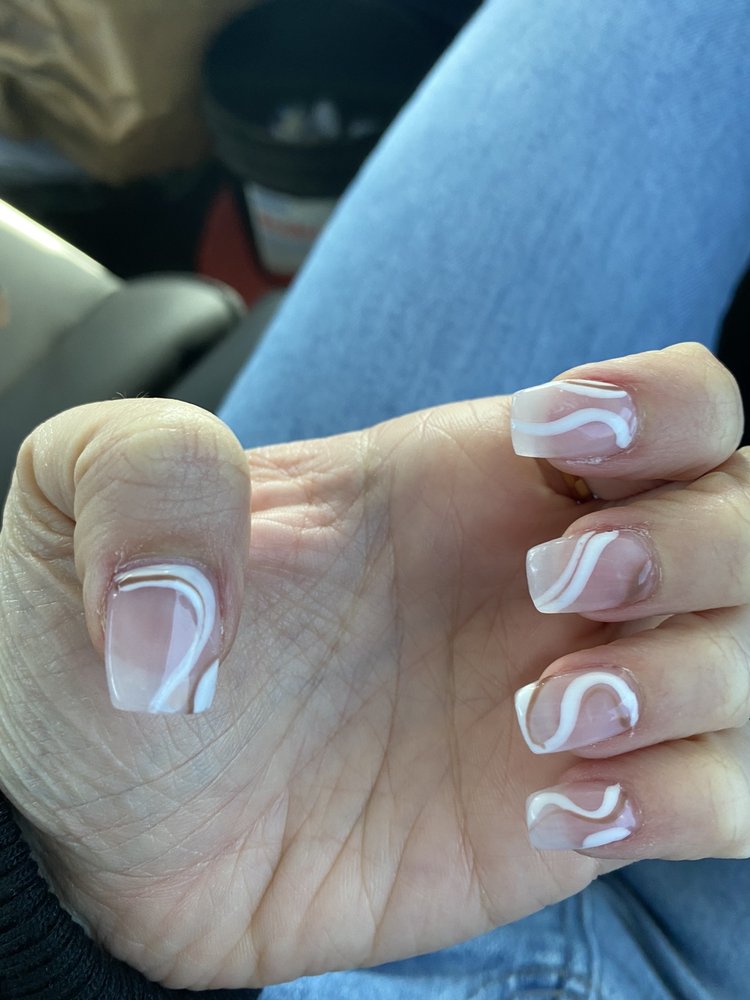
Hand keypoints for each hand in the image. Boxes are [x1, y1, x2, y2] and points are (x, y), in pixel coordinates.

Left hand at [1, 343, 746, 989]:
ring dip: (696, 681)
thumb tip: (225, 604)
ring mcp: (573, 697)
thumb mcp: (83, 499)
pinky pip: (722, 795)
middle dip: (697, 550)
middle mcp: (552, 576)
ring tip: (548, 719)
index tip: (561, 454)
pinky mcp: (565, 813)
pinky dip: (685, 797)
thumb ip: (149, 474)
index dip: (667, 412)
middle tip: (557, 593)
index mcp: (477, 473)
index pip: (676, 404)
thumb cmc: (103, 645)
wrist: (101, 823)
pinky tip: (555, 804)